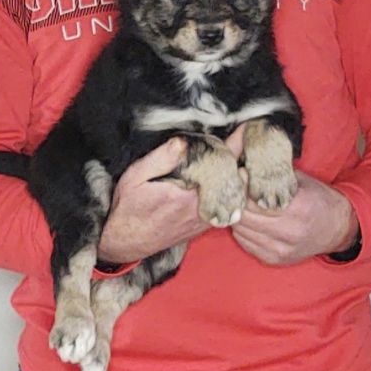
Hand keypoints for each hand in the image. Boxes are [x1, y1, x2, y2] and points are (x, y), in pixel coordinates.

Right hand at [98, 126, 245, 263]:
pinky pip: (227, 205)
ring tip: (237, 153)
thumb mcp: (135, 177)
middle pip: (234, 178)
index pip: (222, 166)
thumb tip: (183, 142)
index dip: (234, 145)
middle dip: (238, 157)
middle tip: (243, 136)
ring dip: (235, 174)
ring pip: (234, 193)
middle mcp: (202, 208)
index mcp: (188, 193)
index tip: (244, 129)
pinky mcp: (205, 225)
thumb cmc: (128, 207)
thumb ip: (160, 159)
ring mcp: (206, 219)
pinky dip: (230, 189)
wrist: (127, 241)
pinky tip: (225, 176)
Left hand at [231, 170, 358, 265]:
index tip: (241, 175)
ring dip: (237, 215)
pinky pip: (244, 243)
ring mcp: (280, 249)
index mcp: (297, 208)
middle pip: (244, 216)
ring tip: (241, 204)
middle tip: (236, 190)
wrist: (338, 229)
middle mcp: (289, 232)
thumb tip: (244, 168)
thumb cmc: (318, 199)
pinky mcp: (275, 260)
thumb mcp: (300, 181)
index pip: (254, 199)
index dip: (243, 186)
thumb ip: (273, 176)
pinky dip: (241, 230)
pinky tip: (248, 220)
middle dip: (236, 201)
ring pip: (240, 230)